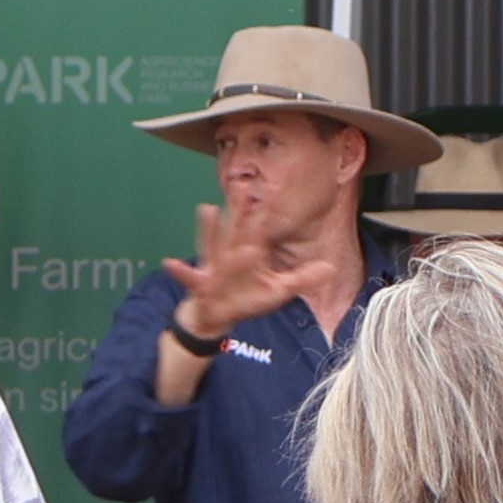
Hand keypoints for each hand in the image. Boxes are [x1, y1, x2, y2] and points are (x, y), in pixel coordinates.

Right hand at [159, 198, 292, 349]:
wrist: (214, 315)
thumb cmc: (245, 298)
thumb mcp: (276, 290)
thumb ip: (301, 278)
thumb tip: (332, 268)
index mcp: (249, 253)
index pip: (261, 231)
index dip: (269, 214)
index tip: (277, 192)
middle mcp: (230, 254)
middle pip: (237, 230)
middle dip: (240, 212)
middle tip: (243, 188)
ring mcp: (213, 268)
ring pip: (213, 246)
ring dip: (209, 229)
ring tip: (207, 208)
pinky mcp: (200, 285)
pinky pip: (189, 277)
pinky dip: (180, 271)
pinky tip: (170, 263)